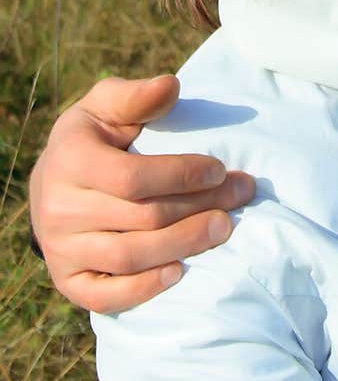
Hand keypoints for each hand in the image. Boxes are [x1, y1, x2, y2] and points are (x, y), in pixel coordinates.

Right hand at [29, 74, 255, 313]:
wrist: (52, 180)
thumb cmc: (93, 136)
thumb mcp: (107, 104)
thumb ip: (137, 96)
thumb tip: (171, 84)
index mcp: (70, 160)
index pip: (132, 177)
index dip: (181, 175)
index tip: (220, 169)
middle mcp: (59, 209)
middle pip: (141, 217)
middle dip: (199, 206)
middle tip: (242, 195)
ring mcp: (61, 250)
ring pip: (129, 257)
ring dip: (184, 245)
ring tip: (225, 228)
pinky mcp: (68, 281)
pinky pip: (105, 296)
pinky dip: (143, 290)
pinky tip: (180, 272)